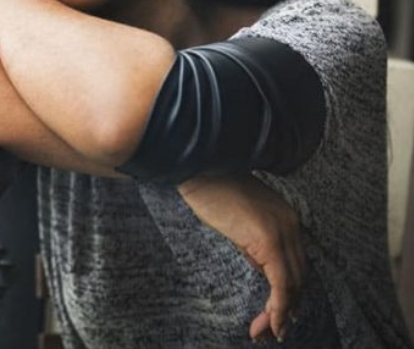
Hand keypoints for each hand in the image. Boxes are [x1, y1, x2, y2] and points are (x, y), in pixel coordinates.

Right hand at [178, 173, 304, 342]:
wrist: (199, 169)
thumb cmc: (211, 189)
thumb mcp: (239, 220)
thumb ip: (254, 241)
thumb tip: (260, 267)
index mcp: (286, 217)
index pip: (296, 262)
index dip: (290, 291)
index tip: (279, 313)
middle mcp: (291, 224)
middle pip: (300, 276)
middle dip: (288, 306)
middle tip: (273, 330)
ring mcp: (282, 231)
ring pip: (293, 283)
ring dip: (281, 311)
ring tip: (267, 331)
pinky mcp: (268, 239)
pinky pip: (281, 281)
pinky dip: (278, 305)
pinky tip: (270, 320)